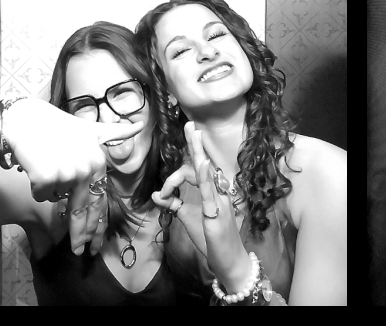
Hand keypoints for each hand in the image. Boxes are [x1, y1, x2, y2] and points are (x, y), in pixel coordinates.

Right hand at [1, 97, 143, 256]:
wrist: (26, 122)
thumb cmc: (57, 126)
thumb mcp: (90, 128)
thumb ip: (114, 133)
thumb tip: (139, 125)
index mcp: (98, 162)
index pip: (100, 201)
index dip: (98, 225)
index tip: (95, 244)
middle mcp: (86, 169)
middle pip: (82, 211)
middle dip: (80, 235)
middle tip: (78, 252)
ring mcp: (67, 174)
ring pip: (56, 199)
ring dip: (50, 189)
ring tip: (46, 167)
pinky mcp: (47, 177)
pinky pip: (41, 194)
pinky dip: (36, 185)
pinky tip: (36, 166)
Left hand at [152, 120, 251, 292]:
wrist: (228, 260)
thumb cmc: (211, 239)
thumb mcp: (188, 218)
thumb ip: (175, 204)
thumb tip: (157, 194)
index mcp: (212, 190)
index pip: (195, 171)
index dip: (176, 176)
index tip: (162, 193)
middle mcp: (218, 190)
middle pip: (204, 163)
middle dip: (195, 144)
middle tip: (190, 124)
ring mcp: (218, 200)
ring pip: (205, 172)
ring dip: (197, 153)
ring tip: (194, 133)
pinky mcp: (215, 213)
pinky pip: (209, 191)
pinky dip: (205, 176)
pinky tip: (202, 163)